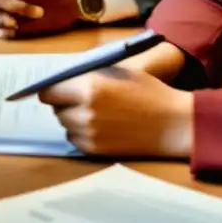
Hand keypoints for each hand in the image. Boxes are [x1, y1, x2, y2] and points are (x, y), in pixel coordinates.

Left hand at [38, 67, 193, 158]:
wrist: (172, 123)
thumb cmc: (148, 92)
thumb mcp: (116, 72)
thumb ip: (86, 75)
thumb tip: (60, 78)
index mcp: (88, 88)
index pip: (49, 91)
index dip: (51, 90)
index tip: (54, 90)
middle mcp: (84, 112)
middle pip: (56, 109)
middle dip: (63, 103)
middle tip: (77, 99)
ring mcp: (89, 133)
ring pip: (65, 124)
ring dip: (72, 118)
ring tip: (93, 112)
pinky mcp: (95, 150)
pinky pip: (75, 139)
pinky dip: (81, 133)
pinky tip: (99, 126)